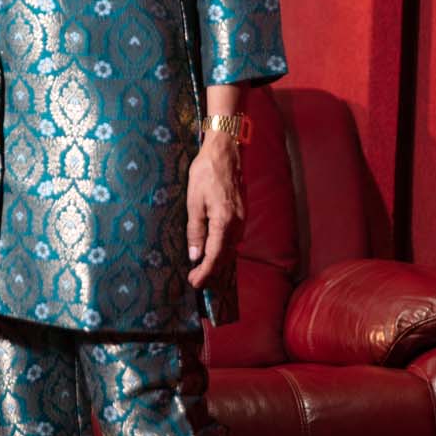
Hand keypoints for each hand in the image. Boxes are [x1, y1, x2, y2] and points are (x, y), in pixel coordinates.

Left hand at [186, 131, 244, 288]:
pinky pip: (233, 239)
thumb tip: (195, 254)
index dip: (205, 272)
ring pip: (231, 248)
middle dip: (211, 272)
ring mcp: (241, 219)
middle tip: (196, 281)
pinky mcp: (241, 213)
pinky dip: (224, 249)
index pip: (215, 256)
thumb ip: (195, 229)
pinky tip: (214, 251)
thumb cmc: (206, 173)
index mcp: (224, 222)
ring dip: (218, 262)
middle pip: (225, 256)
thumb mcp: (194, 201)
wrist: (225, 152)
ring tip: (203, 270)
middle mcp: (236, 224)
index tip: (195, 283)